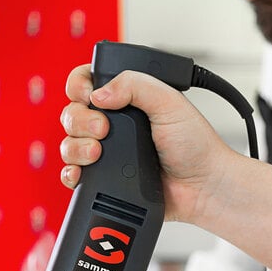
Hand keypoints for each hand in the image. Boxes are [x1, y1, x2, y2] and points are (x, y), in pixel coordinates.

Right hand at [61, 62, 271, 270]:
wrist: (202, 187)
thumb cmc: (195, 146)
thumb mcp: (168, 102)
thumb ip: (135, 85)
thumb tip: (98, 94)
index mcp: (127, 100)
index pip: (86, 83)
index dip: (79, 86)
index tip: (89, 95)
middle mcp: (114, 126)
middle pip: (72, 114)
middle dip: (80, 120)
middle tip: (104, 130)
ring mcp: (108, 154)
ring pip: (69, 144)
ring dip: (76, 147)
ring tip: (98, 153)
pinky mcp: (105, 180)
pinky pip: (74, 175)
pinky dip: (71, 173)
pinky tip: (81, 172)